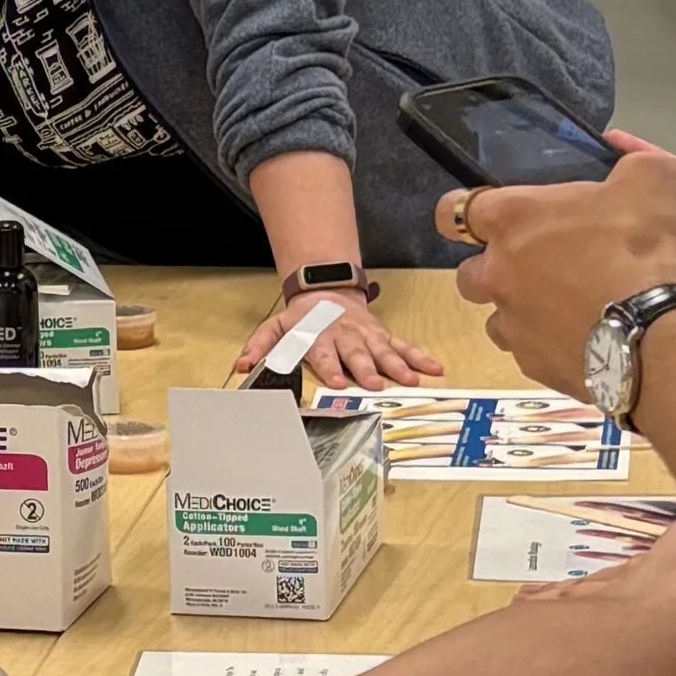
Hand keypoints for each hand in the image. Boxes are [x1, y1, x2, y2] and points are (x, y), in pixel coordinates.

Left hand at [235, 293, 442, 388]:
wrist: (326, 291)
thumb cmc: (302, 318)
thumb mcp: (276, 327)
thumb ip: (260, 346)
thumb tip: (241, 365)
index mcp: (319, 336)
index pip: (323, 354)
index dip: (328, 368)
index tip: (335, 382)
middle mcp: (345, 336)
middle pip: (356, 354)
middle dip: (366, 369)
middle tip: (376, 385)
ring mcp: (367, 336)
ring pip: (384, 350)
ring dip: (398, 366)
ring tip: (412, 380)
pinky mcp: (383, 335)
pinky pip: (403, 346)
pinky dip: (420, 357)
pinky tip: (434, 368)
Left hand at [438, 156, 675, 395]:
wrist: (661, 335)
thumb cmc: (644, 248)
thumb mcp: (652, 180)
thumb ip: (631, 166)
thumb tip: (630, 170)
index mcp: (511, 219)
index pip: (454, 210)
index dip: (468, 214)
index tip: (488, 221)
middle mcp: (496, 272)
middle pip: (471, 271)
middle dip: (497, 270)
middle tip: (544, 268)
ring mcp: (511, 323)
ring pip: (499, 317)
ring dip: (523, 311)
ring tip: (569, 309)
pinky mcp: (532, 364)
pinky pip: (529, 352)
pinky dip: (550, 345)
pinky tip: (585, 339)